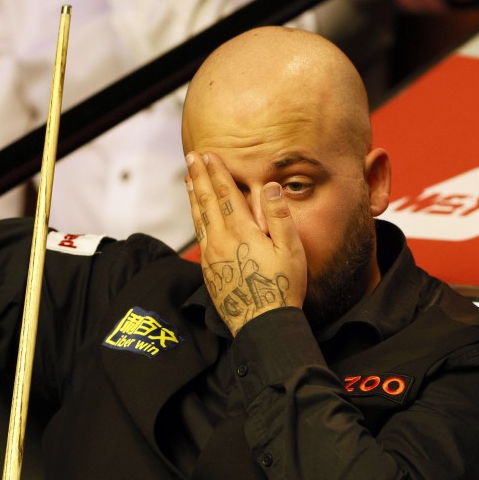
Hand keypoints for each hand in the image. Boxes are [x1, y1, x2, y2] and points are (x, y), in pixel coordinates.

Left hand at [185, 151, 306, 335]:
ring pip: (199, 218)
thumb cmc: (282, 287)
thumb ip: (279, 216)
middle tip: (192, 157)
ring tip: (188, 179)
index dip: (217, 173)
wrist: (262, 324)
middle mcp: (221, 240)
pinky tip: (196, 214)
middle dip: (199, 177)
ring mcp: (212, 256)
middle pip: (207, 201)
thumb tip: (270, 186)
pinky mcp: (209, 270)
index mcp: (242, 232)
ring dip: (193, 196)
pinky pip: (199, 236)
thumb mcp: (291, 250)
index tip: (209, 155)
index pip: (226, 194)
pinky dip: (196, 218)